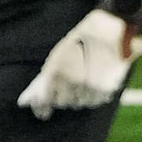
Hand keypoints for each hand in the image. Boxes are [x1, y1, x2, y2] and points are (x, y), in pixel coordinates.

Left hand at [17, 10, 135, 118]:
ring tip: (84, 85)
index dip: (44, 106)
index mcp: (56, 73)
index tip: (44, 112)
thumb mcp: (58, 55)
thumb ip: (48, 76)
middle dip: (65, 97)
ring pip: (82, 103)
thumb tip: (33, 98)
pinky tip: (96, 86)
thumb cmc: (80, 40)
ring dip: (81, 97)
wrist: (109, 28)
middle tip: (69, 89)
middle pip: (65, 102)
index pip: (47, 100)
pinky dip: (96, 97)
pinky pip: (98, 101)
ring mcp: (89, 86)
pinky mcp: (106, 87)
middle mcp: (71, 82)